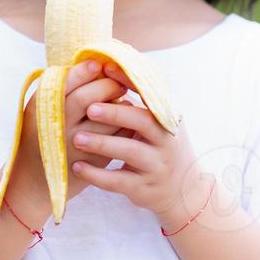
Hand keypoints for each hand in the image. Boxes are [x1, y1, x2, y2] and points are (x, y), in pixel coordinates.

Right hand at [5, 59, 133, 218]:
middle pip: (91, 98)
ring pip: (109, 118)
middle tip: (117, 83)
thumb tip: (92, 64)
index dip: (85, 71)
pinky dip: (126, 124)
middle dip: (109, 85)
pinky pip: (119, 136)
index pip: (68, 84)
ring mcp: (78, 147)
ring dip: (121, 105)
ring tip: (122, 99)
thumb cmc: (39, 135)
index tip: (98, 64)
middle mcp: (60, 128)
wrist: (34, 180)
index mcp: (42, 111)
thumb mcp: (39, 111)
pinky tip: (124, 119)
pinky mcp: (95, 162)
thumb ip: (60, 90)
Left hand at [70, 62, 208, 229]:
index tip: (105, 68)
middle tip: (90, 108)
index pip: (149, 94)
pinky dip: (97, 175)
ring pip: (130, 152)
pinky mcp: (145, 189)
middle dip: (115, 114)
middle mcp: (166, 140)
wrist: (183, 190)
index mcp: (167, 119)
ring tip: (77, 139)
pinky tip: (78, 167)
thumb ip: (139, 105)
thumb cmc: (160, 148)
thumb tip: (106, 70)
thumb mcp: (158, 125)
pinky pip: (119, 181)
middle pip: (143, 122)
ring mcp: (157, 166)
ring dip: (102, 144)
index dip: (128, 79)